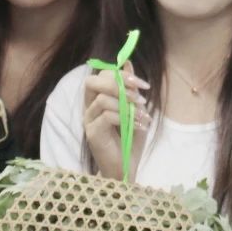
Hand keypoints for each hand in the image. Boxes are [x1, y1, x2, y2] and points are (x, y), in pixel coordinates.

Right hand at [83, 63, 150, 179]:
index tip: (143, 85)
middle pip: (92, 82)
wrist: (127, 168)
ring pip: (102, 100)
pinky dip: (125, 118)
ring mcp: (88, 121)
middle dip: (118, 84)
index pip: (101, 76)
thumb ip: (130, 89)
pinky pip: (106, 116)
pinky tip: (139, 126)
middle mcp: (89, 108)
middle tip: (139, 97)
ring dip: (127, 105)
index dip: (121, 75)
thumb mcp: (134, 109)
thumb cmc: (130, 139)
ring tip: (143, 116)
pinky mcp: (91, 134)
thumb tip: (128, 62)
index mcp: (97, 99)